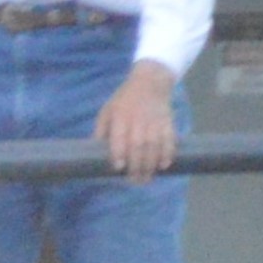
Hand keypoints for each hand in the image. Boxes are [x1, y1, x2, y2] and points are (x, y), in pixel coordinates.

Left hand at [94, 62, 178, 183]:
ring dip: (151, 165)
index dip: (119, 153)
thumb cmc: (124, 99)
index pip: (120, 137)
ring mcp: (154, 121)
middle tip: (134, 181)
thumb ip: (101, 130)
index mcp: (120, 116)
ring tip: (146, 179)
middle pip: (138, 146)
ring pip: (154, 146)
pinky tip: (163, 166)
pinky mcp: (167, 122)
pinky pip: (169, 139)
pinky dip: (167, 154)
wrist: (150, 81)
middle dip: (136, 166)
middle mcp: (138, 119)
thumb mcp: (107, 109)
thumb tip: (94, 151)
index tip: (119, 168)